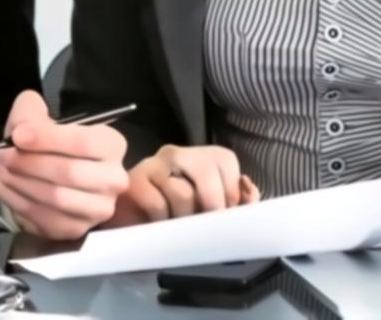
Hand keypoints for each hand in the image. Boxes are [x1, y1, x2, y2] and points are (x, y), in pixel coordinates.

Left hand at [0, 91, 129, 240]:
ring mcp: (98, 209)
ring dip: (18, 183)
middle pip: (68, 172)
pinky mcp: (77, 229)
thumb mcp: (41, 115)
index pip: (83, 142)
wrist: (56, 172)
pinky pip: (43, 218)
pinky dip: (15, 201)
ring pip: (55, 198)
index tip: (17, 135)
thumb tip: (21, 130)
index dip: (48, 138)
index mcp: (112, 145)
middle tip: (0, 154)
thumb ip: (30, 112)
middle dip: (27, 163)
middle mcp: (113, 179)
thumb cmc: (51, 141)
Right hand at [109, 144, 259, 225]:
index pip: (225, 160)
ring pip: (182, 192)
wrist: (132, 223)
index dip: (231, 191)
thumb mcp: (209, 208)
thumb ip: (236, 201)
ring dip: (184, 218)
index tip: (225, 215)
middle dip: (213, 203)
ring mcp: (152, 165)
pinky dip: (163, 221)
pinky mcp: (133, 183)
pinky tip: (159, 224)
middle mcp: (177, 154)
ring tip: (178, 226)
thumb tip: (249, 193)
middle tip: (206, 225)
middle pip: (206, 168)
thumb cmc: (176, 215)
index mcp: (200, 157)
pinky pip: (157, 205)